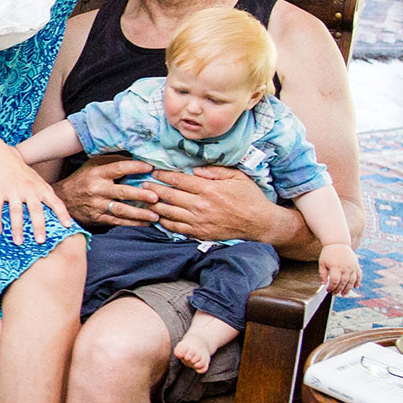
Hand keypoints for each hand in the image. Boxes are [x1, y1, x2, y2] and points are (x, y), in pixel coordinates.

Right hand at [0, 147, 69, 244]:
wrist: (3, 159)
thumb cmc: (23, 174)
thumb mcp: (39, 182)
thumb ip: (47, 196)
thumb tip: (58, 214)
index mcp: (41, 189)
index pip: (55, 202)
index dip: (62, 214)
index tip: (68, 226)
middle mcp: (29, 190)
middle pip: (35, 210)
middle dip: (38, 226)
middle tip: (40, 241)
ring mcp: (13, 190)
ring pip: (16, 211)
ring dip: (17, 228)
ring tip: (18, 242)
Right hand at [54, 155, 158, 228]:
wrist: (62, 199)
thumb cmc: (83, 179)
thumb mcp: (93, 165)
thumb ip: (113, 161)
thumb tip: (137, 156)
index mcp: (97, 173)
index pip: (118, 168)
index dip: (135, 167)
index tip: (150, 168)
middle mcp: (97, 189)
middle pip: (121, 192)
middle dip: (140, 195)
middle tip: (156, 196)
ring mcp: (97, 205)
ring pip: (121, 210)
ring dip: (139, 213)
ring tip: (156, 214)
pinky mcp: (97, 218)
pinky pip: (117, 221)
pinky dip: (133, 223)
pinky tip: (146, 222)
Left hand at [138, 167, 286, 244]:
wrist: (260, 223)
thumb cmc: (250, 197)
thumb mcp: (237, 177)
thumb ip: (215, 171)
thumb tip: (195, 170)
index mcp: (209, 189)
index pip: (179, 180)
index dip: (164, 175)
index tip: (154, 171)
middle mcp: (201, 205)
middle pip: (169, 195)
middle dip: (153, 188)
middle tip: (142, 183)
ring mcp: (198, 220)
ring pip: (169, 212)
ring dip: (154, 205)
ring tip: (145, 199)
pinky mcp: (199, 233)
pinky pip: (176, 228)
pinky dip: (164, 222)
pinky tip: (157, 217)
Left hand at [317, 243, 362, 293]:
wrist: (338, 243)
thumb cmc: (328, 253)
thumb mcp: (322, 263)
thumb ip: (322, 273)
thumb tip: (323, 283)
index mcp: (336, 267)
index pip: (334, 281)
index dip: (331, 287)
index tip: (328, 290)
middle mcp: (345, 268)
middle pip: (343, 282)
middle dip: (338, 290)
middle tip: (334, 294)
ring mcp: (352, 267)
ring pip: (351, 281)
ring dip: (348, 289)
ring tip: (343, 294)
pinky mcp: (356, 265)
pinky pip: (359, 275)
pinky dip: (358, 281)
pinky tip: (356, 287)